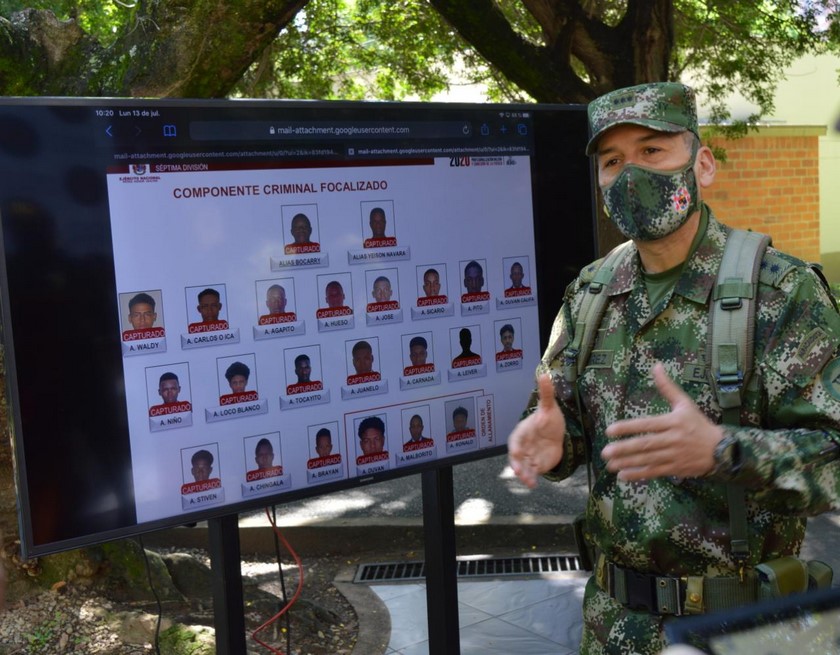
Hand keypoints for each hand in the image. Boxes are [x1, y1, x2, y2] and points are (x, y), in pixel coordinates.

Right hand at [508, 374, 565, 487]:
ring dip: (524, 475)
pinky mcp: (536, 466)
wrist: (556, 432)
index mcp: (521, 433)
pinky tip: (534, 484)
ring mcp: (528, 457)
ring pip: (523, 468)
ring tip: (529, 482)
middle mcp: (522, 447)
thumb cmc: (548, 418)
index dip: (515, 448)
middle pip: (516, 458)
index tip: (516, 454)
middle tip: (520, 473)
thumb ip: (546, 392)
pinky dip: (532, 479)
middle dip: (517, 466)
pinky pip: (532, 473)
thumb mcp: (549, 406)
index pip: (515, 441)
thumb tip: (545, 374)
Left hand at [601, 362, 723, 480]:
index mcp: (673, 422)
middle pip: (646, 444)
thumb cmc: (698, 424)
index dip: (628, 428)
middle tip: (605, 451)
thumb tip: (656, 366)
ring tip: (610, 464)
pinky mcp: (676, 468)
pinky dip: (639, 474)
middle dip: (624, 448)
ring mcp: (675, 455)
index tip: (610, 430)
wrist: (721, 450)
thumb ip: (667, 387)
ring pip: (648, 459)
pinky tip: (623, 475)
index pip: (647, 425)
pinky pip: (655, 472)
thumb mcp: (684, 404)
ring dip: (628, 462)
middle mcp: (673, 439)